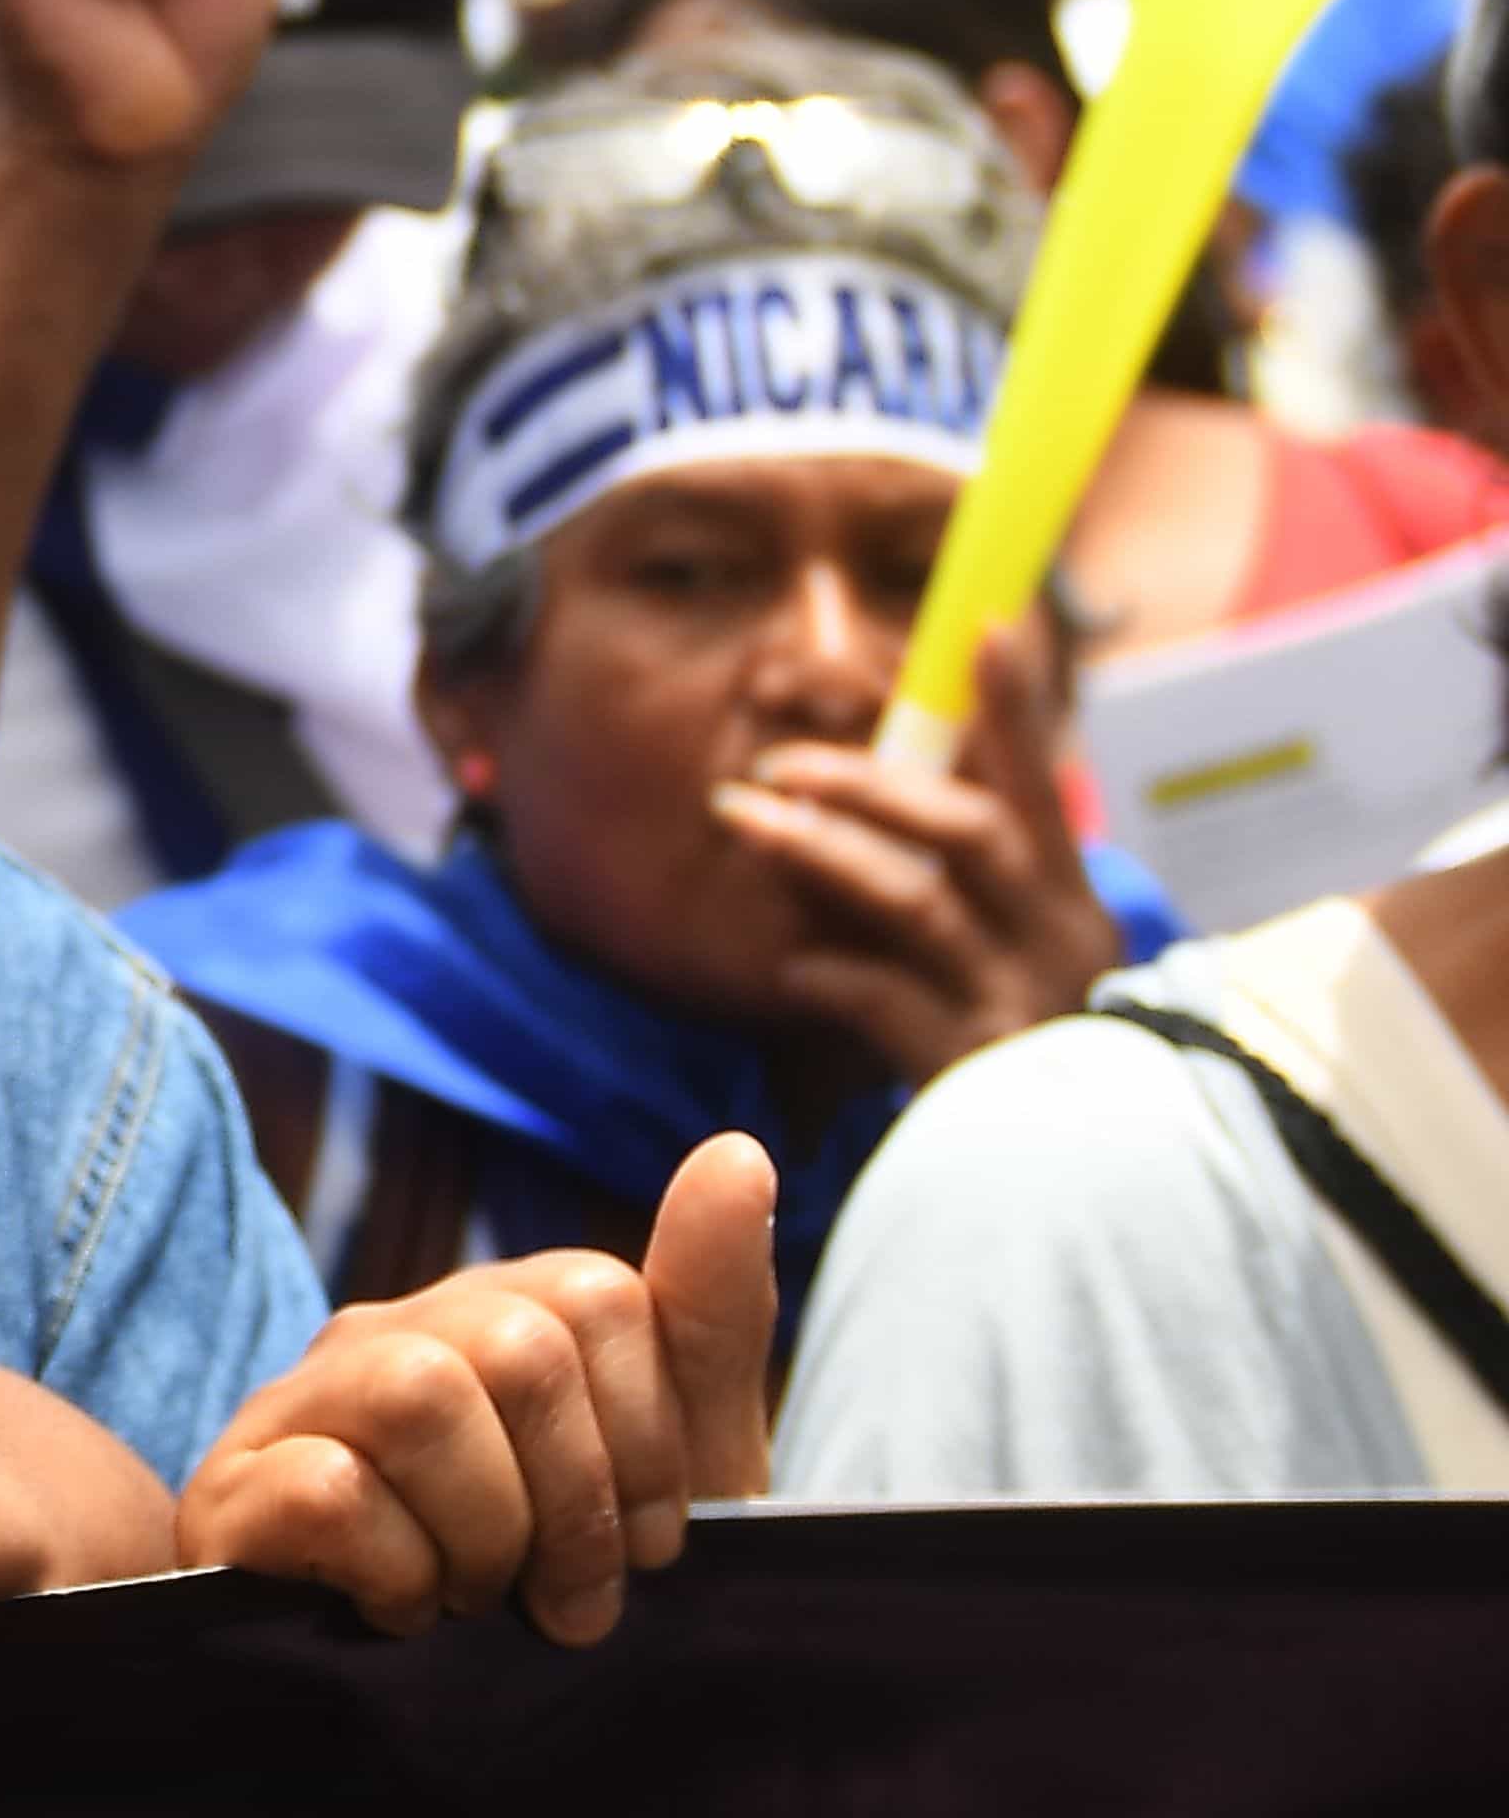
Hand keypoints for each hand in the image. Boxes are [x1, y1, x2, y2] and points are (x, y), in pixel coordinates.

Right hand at [178, 1136, 776, 1640]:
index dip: (649, 1446)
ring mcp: (296, 1403)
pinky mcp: (228, 1492)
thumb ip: (708, 1313)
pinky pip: (331, 1489)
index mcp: (495, 1313)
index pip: (598, 1298)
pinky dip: (395, 1573)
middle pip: (521, 1348)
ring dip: (483, 1537)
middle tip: (560, 1599)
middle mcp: (388, 1333)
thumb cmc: (552, 1576)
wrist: (427, 1720)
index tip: (643, 1547)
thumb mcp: (675, 1466)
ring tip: (472, 1597)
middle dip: (574, 1507)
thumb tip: (740, 1150)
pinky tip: (396, 1609)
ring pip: (423, 1398)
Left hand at [718, 623, 1122, 1082]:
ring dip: (821, 852)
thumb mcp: (1007, 959)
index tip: (985, 625)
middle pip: (969, 831)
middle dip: (870, 782)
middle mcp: (1061, 947)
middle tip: (777, 758)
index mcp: (1072, 907)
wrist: (1068, 1192)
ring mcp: (1022, 1010)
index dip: (1015, 710)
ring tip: (745, 818)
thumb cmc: (1020, 1059)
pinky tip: (792, 964)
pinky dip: (833, 973)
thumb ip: (954, 885)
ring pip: (917, 903)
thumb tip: (876, 794)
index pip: (1042, 792)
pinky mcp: (974, 1079)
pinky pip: (890, 1003)